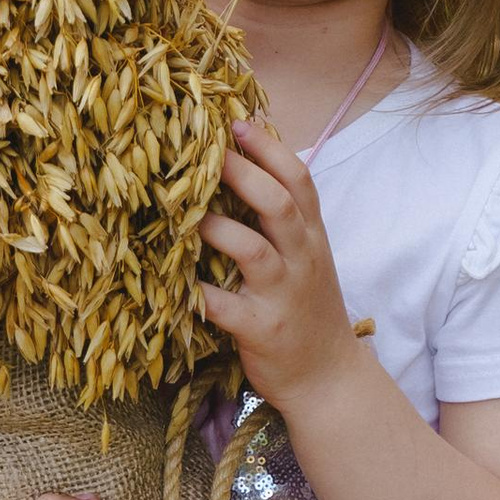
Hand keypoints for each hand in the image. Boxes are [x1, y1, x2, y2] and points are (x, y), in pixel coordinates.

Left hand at [197, 120, 366, 413]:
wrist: (328, 377)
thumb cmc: (307, 310)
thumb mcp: (307, 258)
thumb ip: (283, 219)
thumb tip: (244, 168)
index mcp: (311, 237)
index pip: (300, 180)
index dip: (270, 148)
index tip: (239, 122)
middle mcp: (301, 259)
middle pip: (280, 205)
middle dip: (245, 173)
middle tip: (210, 151)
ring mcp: (283, 295)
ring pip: (253, 251)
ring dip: (218, 228)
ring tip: (186, 214)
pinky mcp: (261, 330)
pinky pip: (225, 307)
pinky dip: (198, 294)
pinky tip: (171, 282)